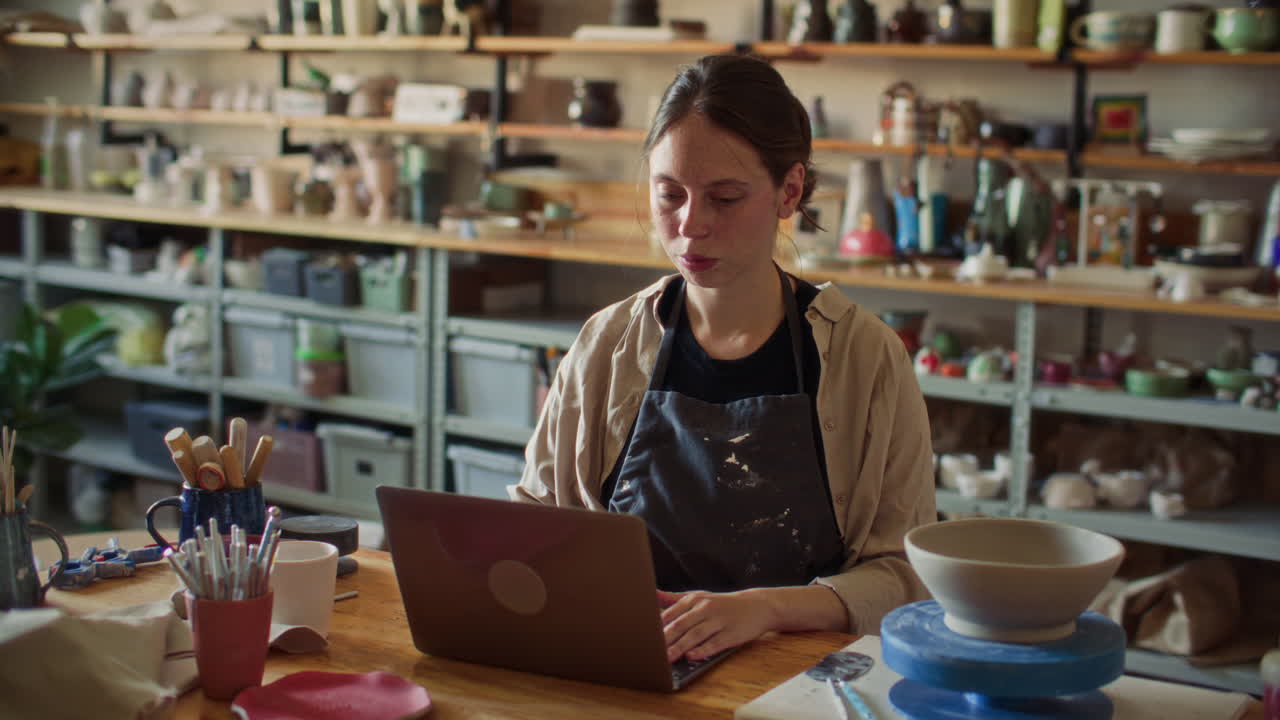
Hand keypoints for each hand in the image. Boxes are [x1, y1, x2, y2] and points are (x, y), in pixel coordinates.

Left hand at [657, 588, 775, 662]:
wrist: (757, 605)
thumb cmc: (723, 604)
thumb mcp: (699, 597)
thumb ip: (674, 599)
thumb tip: (651, 593)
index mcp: (695, 600)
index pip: (672, 614)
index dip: (658, 627)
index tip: (644, 637)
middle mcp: (706, 608)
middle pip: (682, 625)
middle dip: (666, 639)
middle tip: (652, 651)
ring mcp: (719, 621)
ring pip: (696, 635)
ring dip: (681, 647)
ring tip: (667, 658)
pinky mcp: (731, 634)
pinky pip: (715, 643)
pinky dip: (703, 650)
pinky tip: (692, 656)